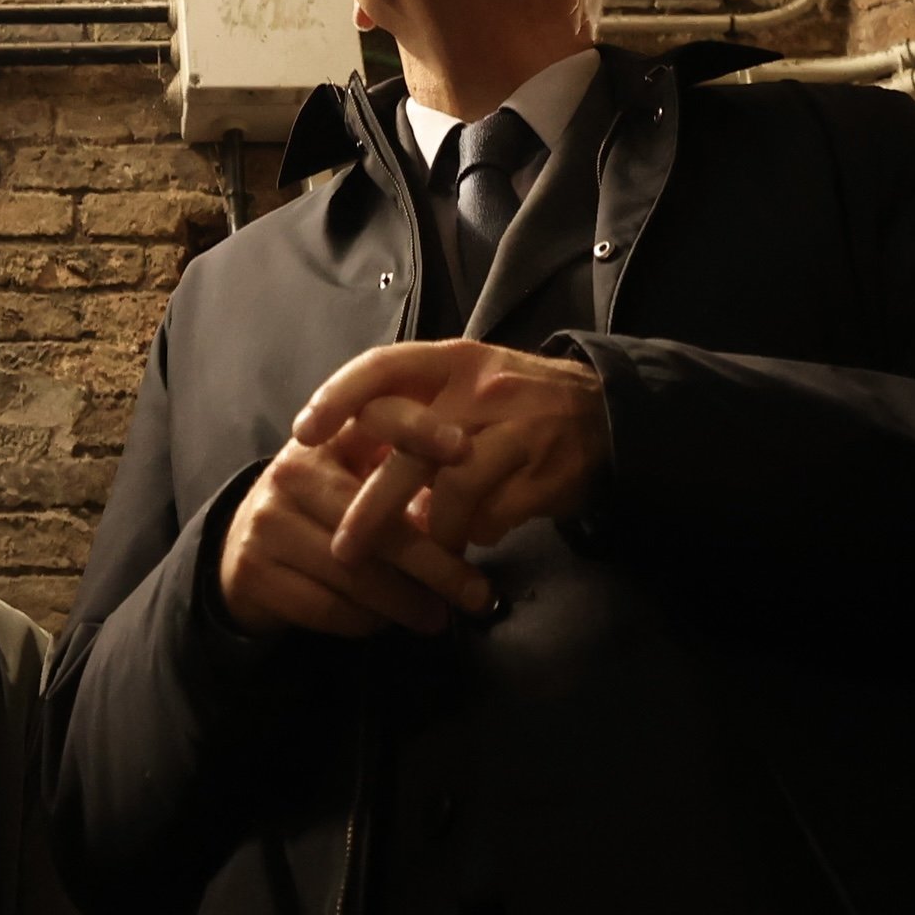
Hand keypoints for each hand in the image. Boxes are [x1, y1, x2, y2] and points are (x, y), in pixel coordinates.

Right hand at [215, 427, 484, 637]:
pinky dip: (366, 622)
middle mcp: (292, 470)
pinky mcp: (253, 571)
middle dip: (435, 564)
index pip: (376, 418)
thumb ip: (406, 483)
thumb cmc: (323, 511)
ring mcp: (267, 521)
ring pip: (356, 573)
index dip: (420, 429)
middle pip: (377, 521)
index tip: (465, 449)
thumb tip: (477, 507)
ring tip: (439, 618)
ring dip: (406, 602)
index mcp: (328, 438)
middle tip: (478, 595)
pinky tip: (386, 623)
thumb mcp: (355, 481)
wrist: (242, 549)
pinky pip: (329, 607)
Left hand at [290, 340, 608, 561]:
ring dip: (429, 534)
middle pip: (410, 449)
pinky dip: (474, 537)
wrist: (610, 413)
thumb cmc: (520, 404)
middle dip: (371, 507)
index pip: (383, 366)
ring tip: (425, 555)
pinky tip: (474, 540)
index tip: (304, 434)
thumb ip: (417, 419)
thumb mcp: (468, 386)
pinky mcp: (541, 471)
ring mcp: (514, 429)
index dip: (338, 396)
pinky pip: (491, 517)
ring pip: (451, 491)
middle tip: (345, 548)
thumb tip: (360, 477)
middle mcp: (481, 388)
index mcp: (454, 360)